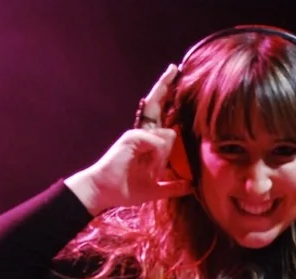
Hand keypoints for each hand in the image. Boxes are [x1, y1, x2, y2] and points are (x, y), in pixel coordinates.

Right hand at [64, 64, 191, 214]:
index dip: (169, 100)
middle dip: (165, 84)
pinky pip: (158, 142)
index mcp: (149, 142)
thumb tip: (191, 186)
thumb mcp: (156, 190)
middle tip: (175, 67)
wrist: (105, 192)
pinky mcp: (132, 137)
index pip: (162, 117)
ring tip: (149, 171)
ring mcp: (137, 133)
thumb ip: (173, 187)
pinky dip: (158, 157)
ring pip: (167, 135)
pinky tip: (149, 168)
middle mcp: (143, 133)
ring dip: (163, 158)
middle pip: (157, 104)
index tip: (175, 79)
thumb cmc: (126, 189)